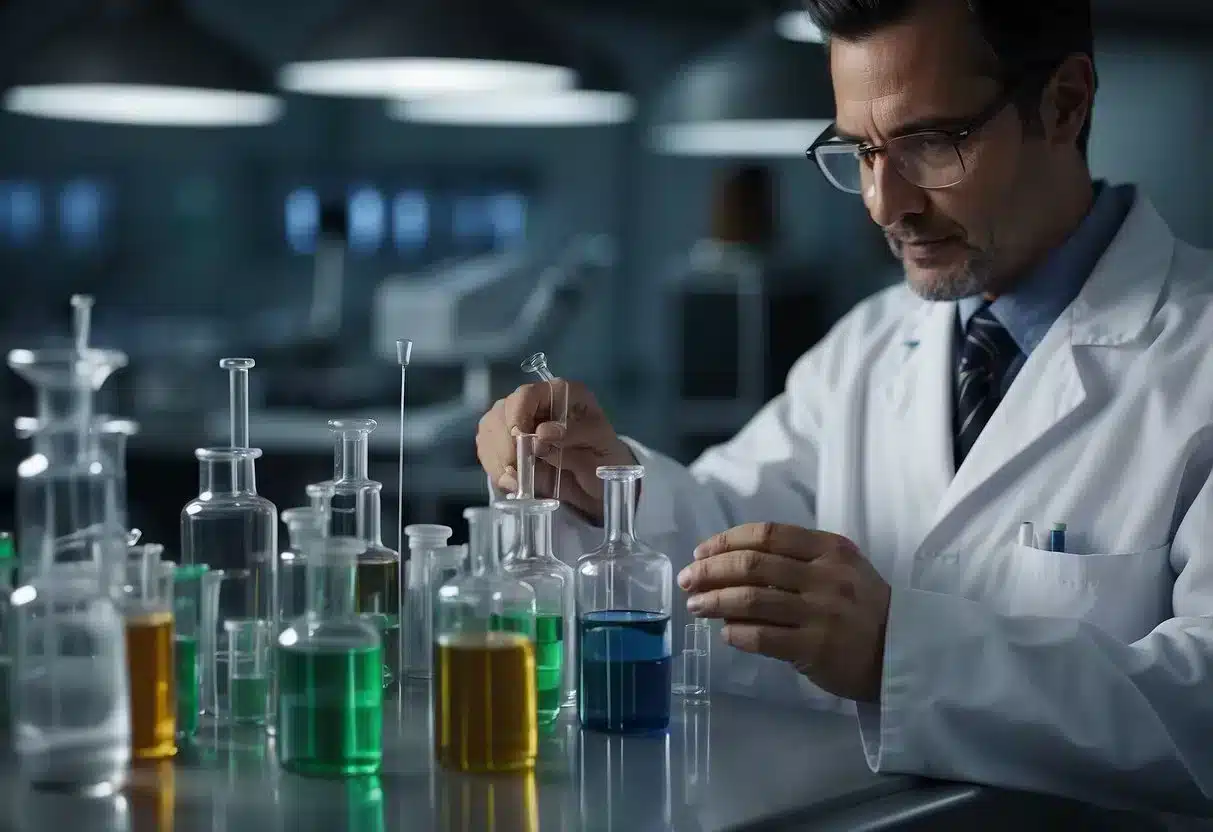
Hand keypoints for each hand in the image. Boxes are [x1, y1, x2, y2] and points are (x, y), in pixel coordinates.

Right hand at [476, 379, 635, 523]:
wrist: (597, 483)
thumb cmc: (603, 457)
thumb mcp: (601, 444)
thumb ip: (575, 434)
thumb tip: (542, 432)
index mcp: (561, 393)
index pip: (528, 394)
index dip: (518, 414)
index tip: (519, 438)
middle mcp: (535, 403)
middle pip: (501, 412)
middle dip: (505, 443)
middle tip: (518, 468)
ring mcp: (516, 422)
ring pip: (488, 431)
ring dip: (498, 459)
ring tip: (518, 480)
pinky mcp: (505, 444)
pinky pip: (487, 452)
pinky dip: (495, 470)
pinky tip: (513, 483)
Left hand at [678, 522, 890, 702]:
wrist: (902, 653)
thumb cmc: (862, 607)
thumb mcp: (842, 568)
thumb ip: (796, 560)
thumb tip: (731, 564)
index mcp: (830, 549)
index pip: (766, 534)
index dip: (726, 541)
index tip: (701, 552)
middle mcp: (826, 576)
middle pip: (752, 564)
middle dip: (710, 570)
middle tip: (688, 580)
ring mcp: (821, 613)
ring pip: (751, 600)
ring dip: (714, 601)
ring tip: (695, 606)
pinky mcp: (816, 648)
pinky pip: (762, 636)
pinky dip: (736, 633)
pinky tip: (725, 633)